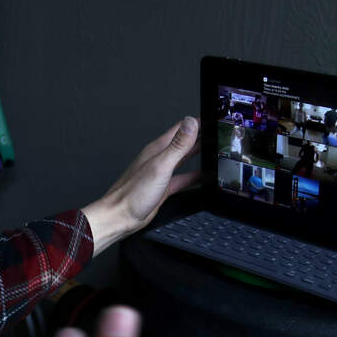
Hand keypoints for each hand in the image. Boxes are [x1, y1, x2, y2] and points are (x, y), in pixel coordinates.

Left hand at [81, 117, 200, 255]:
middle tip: (215, 133)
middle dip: (199, 137)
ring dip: (196, 155)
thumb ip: (177, 145)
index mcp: (157, 149)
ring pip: (182, 160)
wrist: (120, 216)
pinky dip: (193, 177)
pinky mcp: (163, 188)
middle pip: (183, 143)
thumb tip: (190, 123)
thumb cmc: (133, 193)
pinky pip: (181, 179)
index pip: (180, 129)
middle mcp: (159, 159)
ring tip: (212, 151)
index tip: (209, 119)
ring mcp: (161, 173)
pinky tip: (201, 177)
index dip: (195, 122)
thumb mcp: (161, 165)